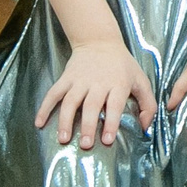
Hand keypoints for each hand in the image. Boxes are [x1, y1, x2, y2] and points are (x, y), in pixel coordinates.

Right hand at [35, 36, 157, 148]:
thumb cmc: (123, 66)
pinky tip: (39, 123)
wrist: (99, 41)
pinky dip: (45, 107)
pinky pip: (53, 93)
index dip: (111, 122)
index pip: (114, 105)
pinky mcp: (66, 78)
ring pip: (70, 101)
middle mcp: (98, 82)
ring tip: (63, 138)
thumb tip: (144, 127)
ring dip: (66, 120)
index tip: (107, 140)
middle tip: (85, 145)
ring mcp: (79, 80)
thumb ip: (148, 104)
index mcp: (118, 84)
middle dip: (88, 126)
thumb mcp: (141, 80)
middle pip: (91, 105)